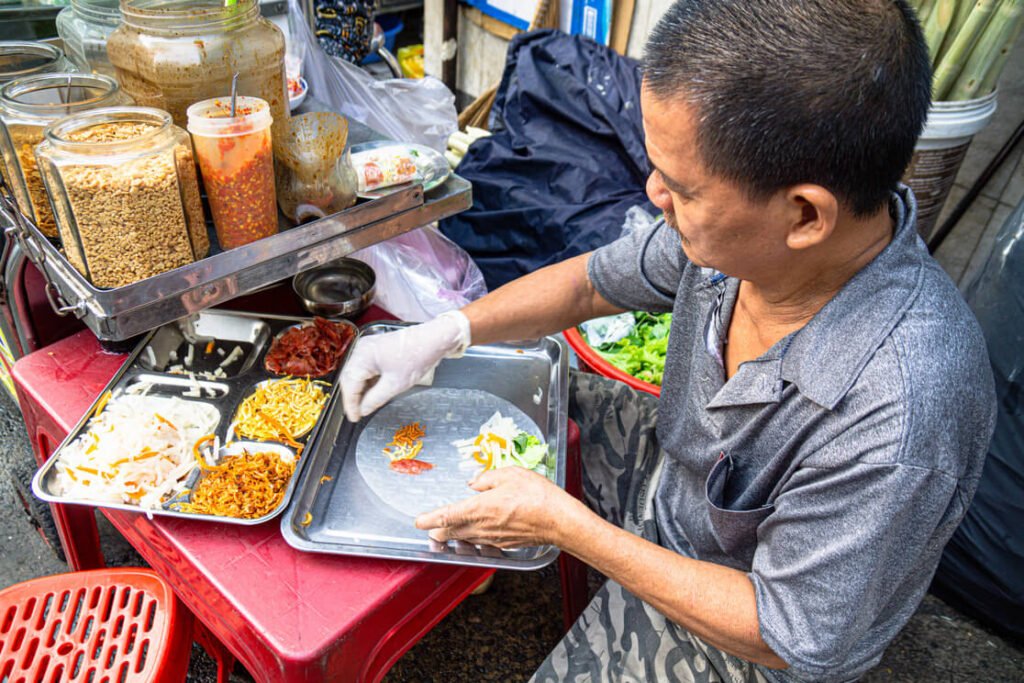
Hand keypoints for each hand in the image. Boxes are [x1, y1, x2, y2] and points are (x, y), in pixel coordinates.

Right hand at [341, 310, 470, 421]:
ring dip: (361, 389)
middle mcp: (361, 349)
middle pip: (350, 378)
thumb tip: (363, 410)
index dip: (350, 404)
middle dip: (353, 397)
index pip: (349, 385)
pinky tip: (373, 391)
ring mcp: (368, 347)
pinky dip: (368, 380)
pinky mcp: (375, 348)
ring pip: (357, 372)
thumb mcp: (395, 385)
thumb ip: (375, 399)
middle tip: (358, 413)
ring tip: (366, 404)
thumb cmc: (416, 357)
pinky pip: (365, 366)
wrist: (434, 339)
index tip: (354, 418)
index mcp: (362, 356)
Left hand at [414, 467, 584, 548]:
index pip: (447, 516)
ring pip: (465, 538)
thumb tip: (474, 483)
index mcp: (480, 508)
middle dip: (438, 530)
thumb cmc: (537, 495)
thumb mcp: (511, 474)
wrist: (559, 521)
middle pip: (451, 532)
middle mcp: (483, 527)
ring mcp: (493, 539)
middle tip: (430, 526)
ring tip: (448, 529)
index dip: (430, 519)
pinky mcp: (503, 544)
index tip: (419, 521)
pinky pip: (481, 541)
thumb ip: (487, 478)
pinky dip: (473, 536)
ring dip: (455, 534)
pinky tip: (476, 530)